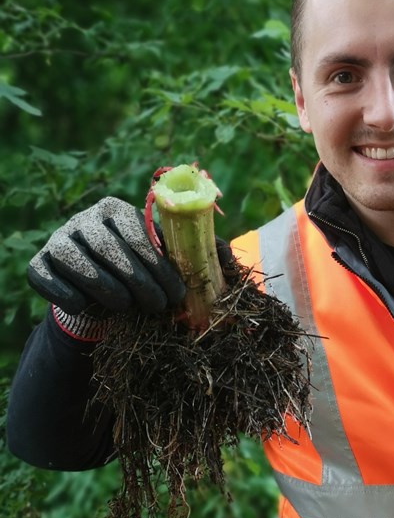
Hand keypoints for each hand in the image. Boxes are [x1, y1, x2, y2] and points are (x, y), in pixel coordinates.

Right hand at [27, 197, 185, 314]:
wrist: (98, 293)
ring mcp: (59, 239)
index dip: (158, 266)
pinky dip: (66, 294)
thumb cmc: (139, 272)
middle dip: (138, 281)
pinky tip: (85, 306)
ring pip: (79, 263)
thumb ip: (196, 253)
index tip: (177, 293)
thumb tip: (231, 256)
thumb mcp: (165, 259)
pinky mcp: (39, 263)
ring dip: (106, 289)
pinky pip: (46, 277)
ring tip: (126, 307)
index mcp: (116, 210)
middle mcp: (84, 219)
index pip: (137, 233)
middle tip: (158, 306)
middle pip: (109, 248)